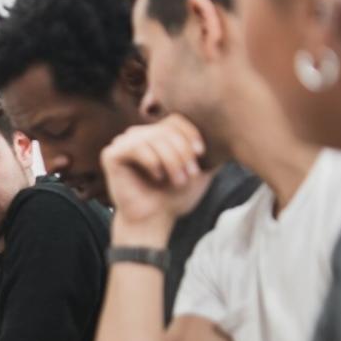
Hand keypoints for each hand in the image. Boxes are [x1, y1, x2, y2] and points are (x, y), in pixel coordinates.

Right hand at [99, 114, 211, 240]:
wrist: (153, 220)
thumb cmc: (174, 198)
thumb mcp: (198, 172)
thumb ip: (209, 154)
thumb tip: (229, 138)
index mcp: (155, 135)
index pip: (175, 120)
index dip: (190, 134)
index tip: (200, 154)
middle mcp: (137, 135)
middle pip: (165, 129)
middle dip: (181, 153)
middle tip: (188, 176)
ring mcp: (122, 143)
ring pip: (153, 137)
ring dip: (170, 160)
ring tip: (176, 180)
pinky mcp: (111, 154)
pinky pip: (137, 147)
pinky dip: (152, 162)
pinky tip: (156, 177)